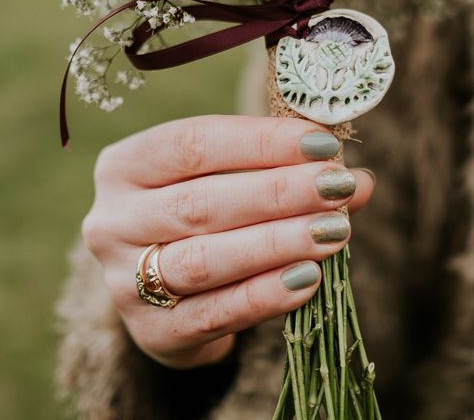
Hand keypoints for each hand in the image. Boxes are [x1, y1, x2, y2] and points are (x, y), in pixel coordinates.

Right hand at [82, 115, 374, 369]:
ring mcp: (124, 282)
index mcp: (125, 166)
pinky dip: (265, 295)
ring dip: (276, 243)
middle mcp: (112, 221)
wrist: (166, 295)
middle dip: (277, 193)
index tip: (322, 144)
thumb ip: (290, 175)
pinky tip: (309, 278)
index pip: (191, 143)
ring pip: (204, 259)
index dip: (259, 142)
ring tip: (333, 231)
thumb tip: (361, 181)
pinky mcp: (153, 332)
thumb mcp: (234, 183)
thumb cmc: (206, 218)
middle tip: (337, 186)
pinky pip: (214, 313)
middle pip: (199, 204)